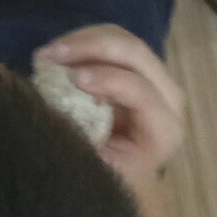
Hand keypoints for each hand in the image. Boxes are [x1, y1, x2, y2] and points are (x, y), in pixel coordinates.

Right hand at [35, 26, 184, 184]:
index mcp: (164, 130)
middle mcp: (169, 99)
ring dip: (82, 41)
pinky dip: (81, 40)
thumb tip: (56, 116)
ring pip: (122, 39)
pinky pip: (112, 38)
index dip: (109, 80)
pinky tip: (56, 52)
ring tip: (47, 55)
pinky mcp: (137, 65)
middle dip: (92, 48)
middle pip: (137, 55)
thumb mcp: (98, 171)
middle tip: (52, 56)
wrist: (119, 175)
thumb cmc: (108, 179)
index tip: (73, 78)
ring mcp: (155, 77)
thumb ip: (85, 143)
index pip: (142, 93)